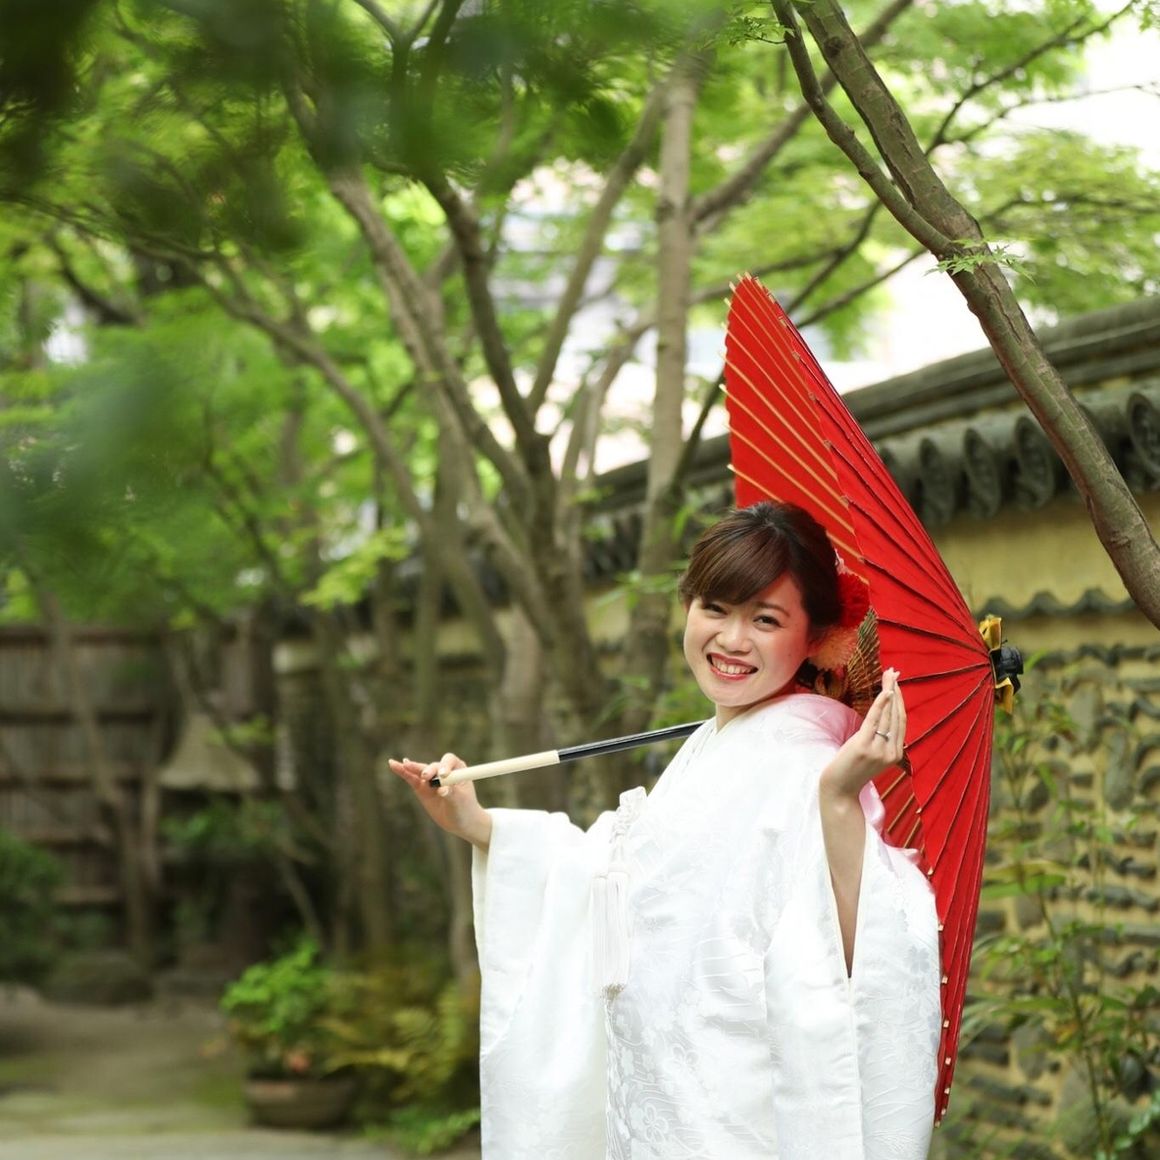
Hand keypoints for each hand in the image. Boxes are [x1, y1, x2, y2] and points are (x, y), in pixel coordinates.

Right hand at [387, 753, 492, 849]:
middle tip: (427, 777)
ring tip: (405, 765)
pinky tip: (394, 764)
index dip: (445, 765)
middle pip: (434, 766)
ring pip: (420, 771)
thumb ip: (451, 793)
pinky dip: (403, 772)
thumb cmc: (464, 808)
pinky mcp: (422, 788)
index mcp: (458, 769)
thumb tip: (442, 790)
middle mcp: (443, 770)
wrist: (460, 821)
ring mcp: (431, 779)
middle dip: (429, 770)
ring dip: (412, 767)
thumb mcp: (459, 802)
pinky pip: (411, 778)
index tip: (443, 775)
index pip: (449, 761)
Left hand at [820, 667, 906, 799]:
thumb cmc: (852, 770)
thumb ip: (882, 740)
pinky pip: (875, 721)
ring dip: (889, 691)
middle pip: (897, 715)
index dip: (901, 700)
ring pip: (888, 715)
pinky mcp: (865, 747)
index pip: (901, 721)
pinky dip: (881, 704)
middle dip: (896, 690)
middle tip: (894, 672)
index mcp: (896, 754)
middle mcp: (892, 752)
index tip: (897, 682)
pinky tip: (885, 691)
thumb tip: (884, 716)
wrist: (839, 789)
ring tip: (889, 674)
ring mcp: (879, 750)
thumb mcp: (872, 754)